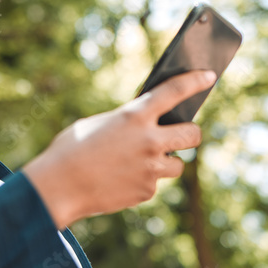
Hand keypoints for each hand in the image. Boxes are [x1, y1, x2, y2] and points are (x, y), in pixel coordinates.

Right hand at [22, 70, 214, 228]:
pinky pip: (153, 184)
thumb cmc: (70, 149)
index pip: (175, 91)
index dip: (195, 81)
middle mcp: (149, 141)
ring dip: (164, 163)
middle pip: (193, 135)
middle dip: (191, 134)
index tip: (209, 76)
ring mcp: (150, 168)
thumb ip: (126, 122)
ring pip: (177, 165)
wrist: (58, 186)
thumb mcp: (98, 124)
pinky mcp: (146, 191)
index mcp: (134, 115)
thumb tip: (146, 126)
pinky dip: (142, 182)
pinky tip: (120, 180)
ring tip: (140, 162)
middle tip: (184, 135)